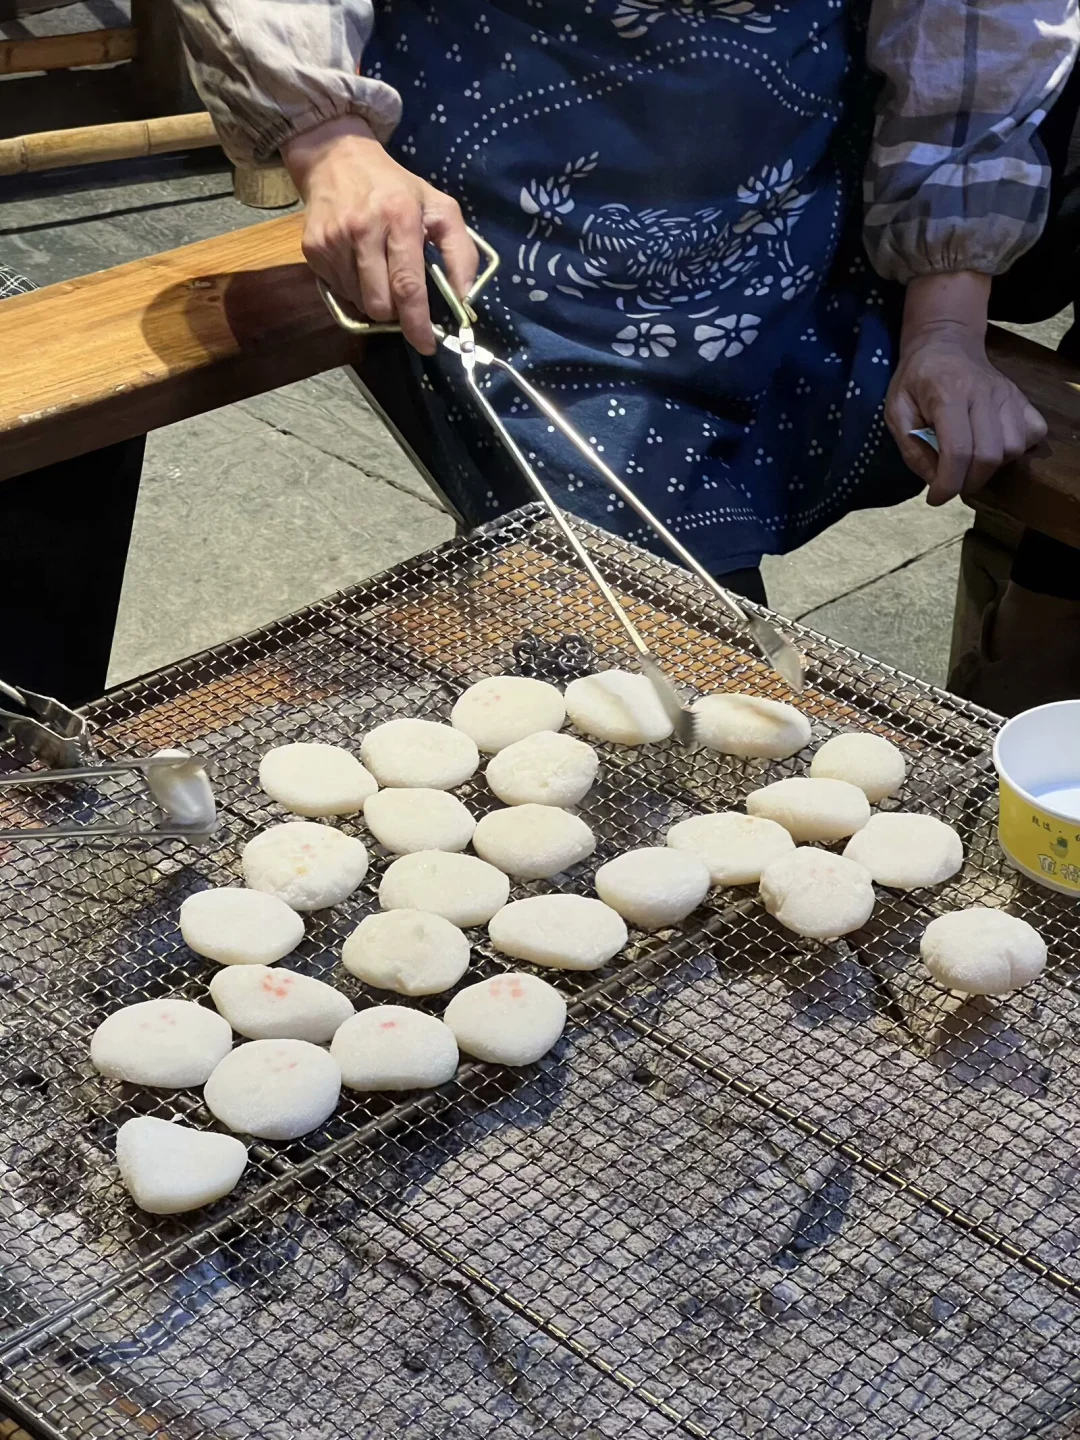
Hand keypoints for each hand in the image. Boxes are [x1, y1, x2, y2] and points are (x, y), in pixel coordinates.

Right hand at [282, 115, 477, 353]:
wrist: (336, 157)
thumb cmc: (396, 187)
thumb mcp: (438, 206)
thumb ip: (460, 251)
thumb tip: (465, 298)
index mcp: (398, 216)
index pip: (407, 285)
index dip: (417, 322)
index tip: (427, 344)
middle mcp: (362, 229)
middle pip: (380, 303)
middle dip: (395, 312)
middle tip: (402, 295)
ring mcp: (333, 240)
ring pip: (359, 302)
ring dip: (374, 298)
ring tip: (378, 268)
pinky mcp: (312, 249)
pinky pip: (340, 291)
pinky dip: (354, 287)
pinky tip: (358, 262)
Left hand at [885, 273, 1046, 505]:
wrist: (946, 342)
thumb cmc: (916, 378)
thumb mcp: (895, 410)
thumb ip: (910, 447)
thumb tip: (933, 479)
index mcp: (948, 394)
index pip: (958, 451)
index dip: (947, 484)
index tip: (935, 497)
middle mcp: (984, 393)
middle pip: (989, 456)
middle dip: (968, 482)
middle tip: (951, 483)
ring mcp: (1008, 394)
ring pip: (1013, 449)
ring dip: (990, 468)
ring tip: (969, 462)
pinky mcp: (1022, 397)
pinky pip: (1032, 434)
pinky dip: (1016, 450)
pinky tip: (993, 446)